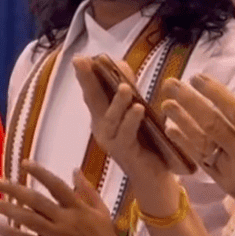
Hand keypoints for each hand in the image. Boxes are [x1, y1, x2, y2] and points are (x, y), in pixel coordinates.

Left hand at [0, 161, 131, 235]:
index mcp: (78, 207)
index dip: (40, 173)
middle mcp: (66, 219)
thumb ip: (87, 190)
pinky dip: (13, 234)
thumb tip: (75, 170)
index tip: (24, 163)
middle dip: (14, 188)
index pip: (56, 185)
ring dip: (7, 208)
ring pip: (28, 219)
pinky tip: (0, 227)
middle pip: (36, 200)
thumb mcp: (101, 210)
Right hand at [74, 57, 186, 199]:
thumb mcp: (136, 113)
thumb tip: (121, 64)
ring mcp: (111, 142)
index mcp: (103, 118)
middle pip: (92, 101)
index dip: (85, 75)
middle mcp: (102, 129)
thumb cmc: (145, 144)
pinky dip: (131, 121)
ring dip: (117, 102)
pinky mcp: (125, 152)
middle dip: (87, 81)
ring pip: (110, 119)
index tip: (79, 58)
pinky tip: (137, 108)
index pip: (92, 92)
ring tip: (124, 87)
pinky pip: (127, 134)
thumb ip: (128, 92)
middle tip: (82, 62)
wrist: (155, 177)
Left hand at [164, 75, 234, 235]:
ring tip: (165, 102)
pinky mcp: (227, 186)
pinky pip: (202, 162)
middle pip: (212, 126)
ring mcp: (233, 175)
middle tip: (172, 83)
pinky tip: (172, 129)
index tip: (199, 78)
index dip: (217, 95)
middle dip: (190, 103)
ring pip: (202, 144)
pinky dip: (186, 144)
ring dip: (182, 122)